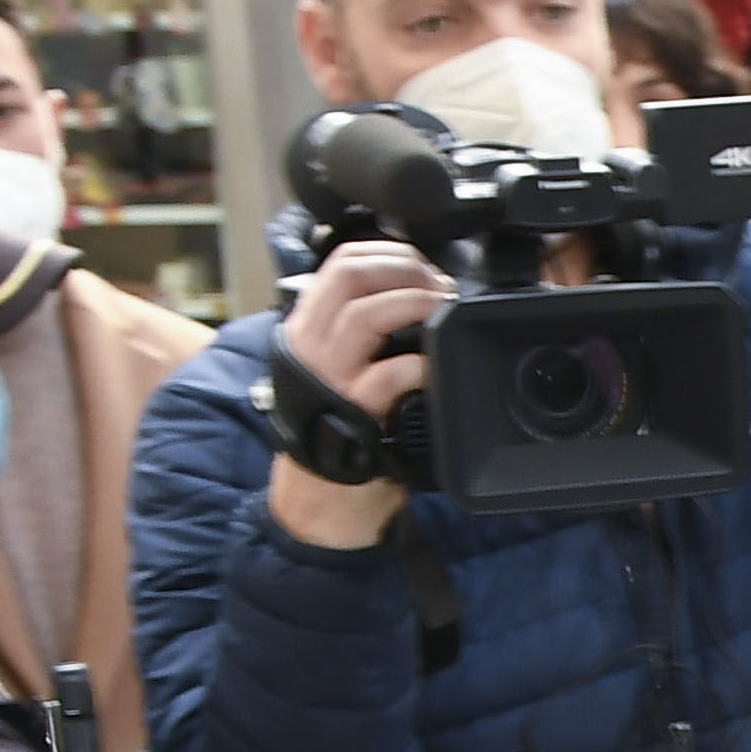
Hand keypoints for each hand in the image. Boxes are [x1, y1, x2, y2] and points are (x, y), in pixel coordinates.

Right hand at [265, 238, 449, 549]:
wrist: (321, 499)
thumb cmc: (340, 431)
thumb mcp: (340, 370)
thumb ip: (364, 335)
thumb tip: (418, 300)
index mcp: (308, 326)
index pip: (340, 262)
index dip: (388, 253)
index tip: (423, 264)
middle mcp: (310, 343)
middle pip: (350, 275)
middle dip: (404, 269)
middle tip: (440, 286)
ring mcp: (328, 376)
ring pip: (364, 314)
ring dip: (414, 303)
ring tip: (442, 313)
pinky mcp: (351, 411)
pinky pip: (386, 374)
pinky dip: (418, 363)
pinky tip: (435, 365)